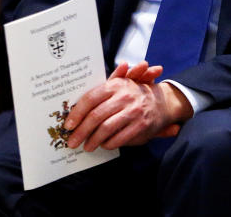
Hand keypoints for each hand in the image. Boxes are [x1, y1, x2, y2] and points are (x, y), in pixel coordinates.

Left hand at [64, 64, 190, 150]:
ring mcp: (134, 111)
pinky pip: (119, 138)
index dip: (76, 113)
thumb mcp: (119, 88)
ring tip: (86, 146)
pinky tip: (104, 145)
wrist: (162, 102)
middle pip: (95, 116)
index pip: (90, 99)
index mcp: (115, 85)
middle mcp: (125, 96)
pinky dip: (108, 144)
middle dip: (81, 132)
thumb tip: (72, 107)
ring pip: (105, 128)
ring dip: (92, 141)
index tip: (68, 125)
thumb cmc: (133, 96)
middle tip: (72, 142)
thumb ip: (98, 95)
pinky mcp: (141, 125)